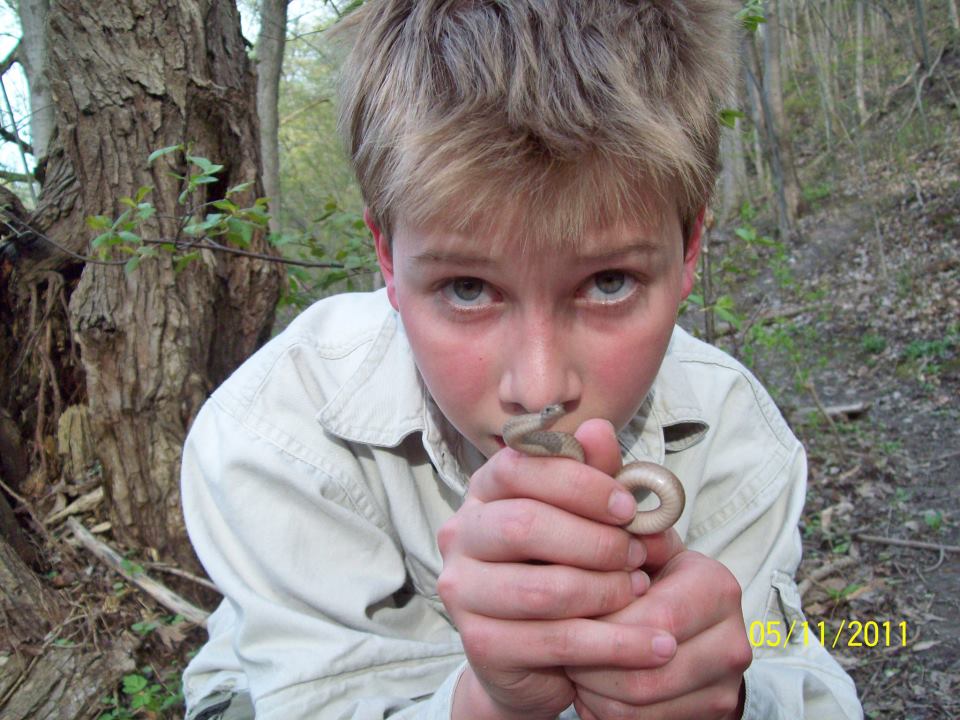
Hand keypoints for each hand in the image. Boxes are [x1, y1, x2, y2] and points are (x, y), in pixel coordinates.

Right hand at [440, 419, 677, 719]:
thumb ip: (594, 477)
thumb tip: (598, 429)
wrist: (541, 654)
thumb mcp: (587, 518)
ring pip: (541, 588)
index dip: (578, 483)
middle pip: (524, 525)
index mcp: (484, 492)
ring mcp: (462, 592)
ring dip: (607, 590)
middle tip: (638, 554)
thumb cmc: (566, 568)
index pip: (517, 468)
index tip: (627, 506)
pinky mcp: (480, 645)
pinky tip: (655, 644)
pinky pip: (556, 641)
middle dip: (595, 540)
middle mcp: (461, 535)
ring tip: (642, 590)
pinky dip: (616, 645)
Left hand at [567, 549, 751, 719]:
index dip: (602, 623)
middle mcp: (732, 638)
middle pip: (644, 672)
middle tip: (562, 647)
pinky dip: (605, 710)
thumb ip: (628, 537)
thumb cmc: (657, 582)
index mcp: (717, 587)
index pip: (654, 618)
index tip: (568, 615)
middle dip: (590, 662)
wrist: (693, 630)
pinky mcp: (714, 714)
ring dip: (592, 690)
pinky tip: (592, 687)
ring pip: (638, 706)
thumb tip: (605, 521)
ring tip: (574, 667)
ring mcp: (725, 683)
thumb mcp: (648, 552)